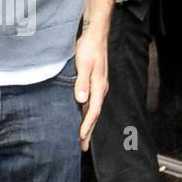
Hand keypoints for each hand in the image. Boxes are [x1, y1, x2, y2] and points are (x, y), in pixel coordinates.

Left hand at [73, 25, 108, 151]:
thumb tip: (81, 100)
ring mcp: (98, 86)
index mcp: (99, 86)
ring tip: (82, 138)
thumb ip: (82, 82)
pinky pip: (91, 102)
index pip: (93, 111)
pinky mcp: (94, 82)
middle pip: (94, 114)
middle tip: (82, 147)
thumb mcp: (84, 64)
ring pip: (93, 110)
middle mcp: (100, 88)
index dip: (87, 125)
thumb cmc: (89, 47)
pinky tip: (82, 117)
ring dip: (88, 124)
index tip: (81, 137)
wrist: (95, 34)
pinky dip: (87, 113)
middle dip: (89, 131)